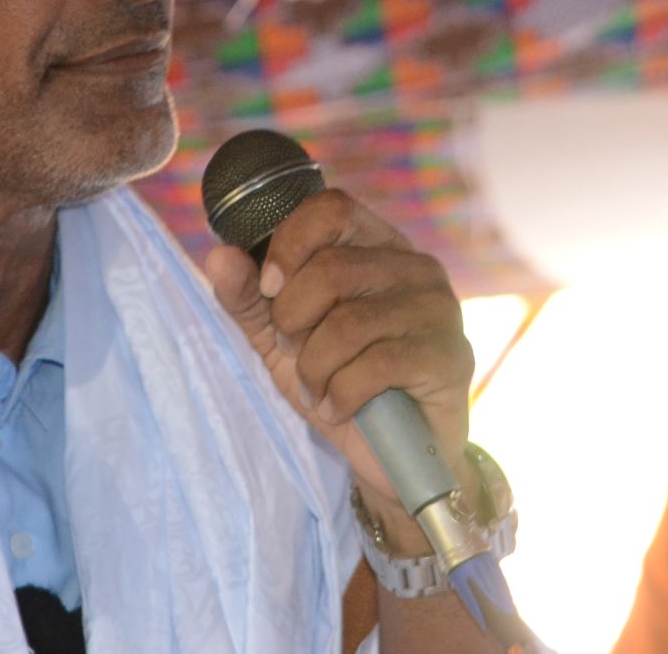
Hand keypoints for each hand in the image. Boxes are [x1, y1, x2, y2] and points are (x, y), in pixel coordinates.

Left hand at [202, 188, 476, 552]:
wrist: (390, 457)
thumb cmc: (340, 383)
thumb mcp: (281, 340)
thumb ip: (249, 298)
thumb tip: (218, 256)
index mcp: (377, 247)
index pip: (333, 209)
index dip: (290, 244)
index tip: (269, 288)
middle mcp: (416, 268)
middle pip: (333, 268)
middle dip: (292, 319)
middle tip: (292, 351)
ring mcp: (439, 310)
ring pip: (349, 322)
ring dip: (313, 366)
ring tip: (315, 387)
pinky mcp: (449, 357)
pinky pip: (375, 365)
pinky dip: (339, 394)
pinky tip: (338, 409)